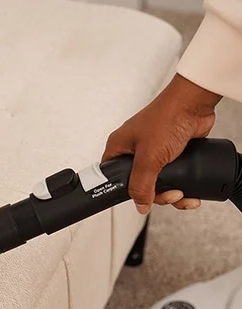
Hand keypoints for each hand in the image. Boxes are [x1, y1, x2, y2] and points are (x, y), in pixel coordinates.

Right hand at [102, 74, 221, 213]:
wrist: (195, 104)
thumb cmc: (167, 117)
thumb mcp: (149, 158)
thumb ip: (141, 185)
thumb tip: (139, 204)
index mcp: (119, 148)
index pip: (113, 177)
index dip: (124, 192)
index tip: (138, 200)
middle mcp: (134, 150)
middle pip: (139, 185)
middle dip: (156, 195)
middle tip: (168, 195)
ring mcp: (153, 152)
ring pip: (158, 183)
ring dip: (171, 193)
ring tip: (181, 194)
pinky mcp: (171, 153)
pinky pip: (173, 177)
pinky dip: (181, 186)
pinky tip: (188, 190)